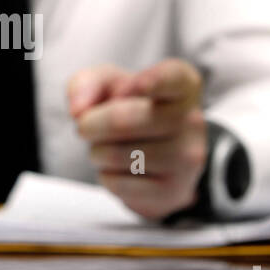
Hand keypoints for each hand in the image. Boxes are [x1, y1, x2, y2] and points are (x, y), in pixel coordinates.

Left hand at [67, 58, 207, 219]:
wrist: (161, 161)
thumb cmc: (131, 111)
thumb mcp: (111, 85)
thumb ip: (89, 83)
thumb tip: (78, 110)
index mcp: (182, 84)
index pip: (171, 78)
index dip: (151, 81)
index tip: (135, 84)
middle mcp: (191, 119)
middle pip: (122, 120)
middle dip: (90, 124)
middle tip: (86, 127)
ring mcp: (186, 158)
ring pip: (115, 154)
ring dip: (97, 152)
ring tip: (108, 149)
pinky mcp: (172, 190)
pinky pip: (117, 183)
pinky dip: (106, 176)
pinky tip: (121, 170)